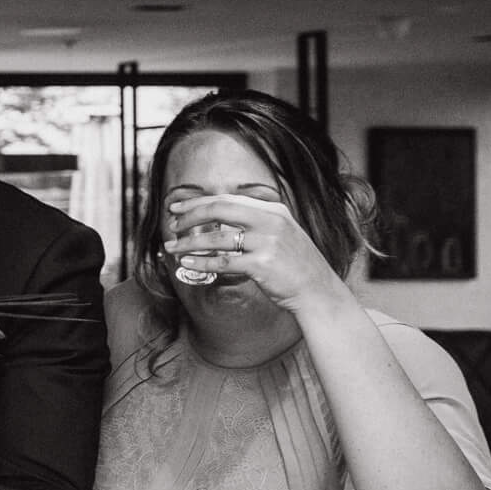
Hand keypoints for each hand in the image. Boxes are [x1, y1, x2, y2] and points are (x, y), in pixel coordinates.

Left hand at [163, 194, 343, 314]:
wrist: (318, 290)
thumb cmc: (294, 264)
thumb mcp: (280, 232)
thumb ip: (254, 221)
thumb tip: (216, 214)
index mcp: (273, 210)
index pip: (227, 199)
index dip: (197, 202)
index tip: (177, 207)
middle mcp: (270, 221)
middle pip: (218, 210)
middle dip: (189, 216)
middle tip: (171, 225)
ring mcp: (267, 242)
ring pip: (216, 238)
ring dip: (188, 243)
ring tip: (172, 248)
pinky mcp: (262, 265)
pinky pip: (222, 262)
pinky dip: (200, 263)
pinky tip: (186, 264)